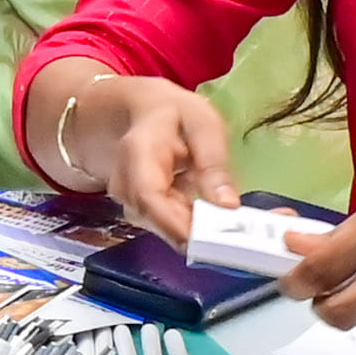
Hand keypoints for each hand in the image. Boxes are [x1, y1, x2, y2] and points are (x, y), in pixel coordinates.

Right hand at [31, 60, 229, 235]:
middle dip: (194, 232)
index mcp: (138, 151)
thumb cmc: (176, 115)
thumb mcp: (204, 125)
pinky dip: (188, 225)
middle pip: (154, 219)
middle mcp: (123, 181)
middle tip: (232, 238)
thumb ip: (213, 163)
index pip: (149, 196)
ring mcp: (126, 198)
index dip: (177, 225)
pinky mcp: (136, 209)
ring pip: (160, 226)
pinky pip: (164, 225)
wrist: (142, 112)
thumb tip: (228, 207)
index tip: (212, 241)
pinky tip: (208, 217)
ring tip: (224, 221)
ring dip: (193, 228)